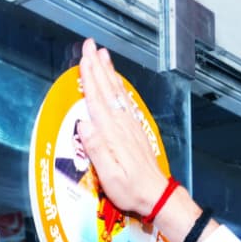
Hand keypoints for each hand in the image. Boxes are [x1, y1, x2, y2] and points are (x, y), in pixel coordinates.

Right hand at [76, 39, 170, 216]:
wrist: (156, 195)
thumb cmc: (130, 189)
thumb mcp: (109, 176)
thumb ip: (97, 149)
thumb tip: (85, 125)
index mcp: (112, 135)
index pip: (97, 100)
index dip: (90, 78)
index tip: (84, 58)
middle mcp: (121, 126)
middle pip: (107, 90)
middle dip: (97, 66)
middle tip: (90, 45)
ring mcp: (130, 127)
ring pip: (116, 93)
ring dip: (108, 72)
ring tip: (102, 55)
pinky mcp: (134, 131)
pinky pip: (124, 103)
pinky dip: (118, 88)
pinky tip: (116, 82)